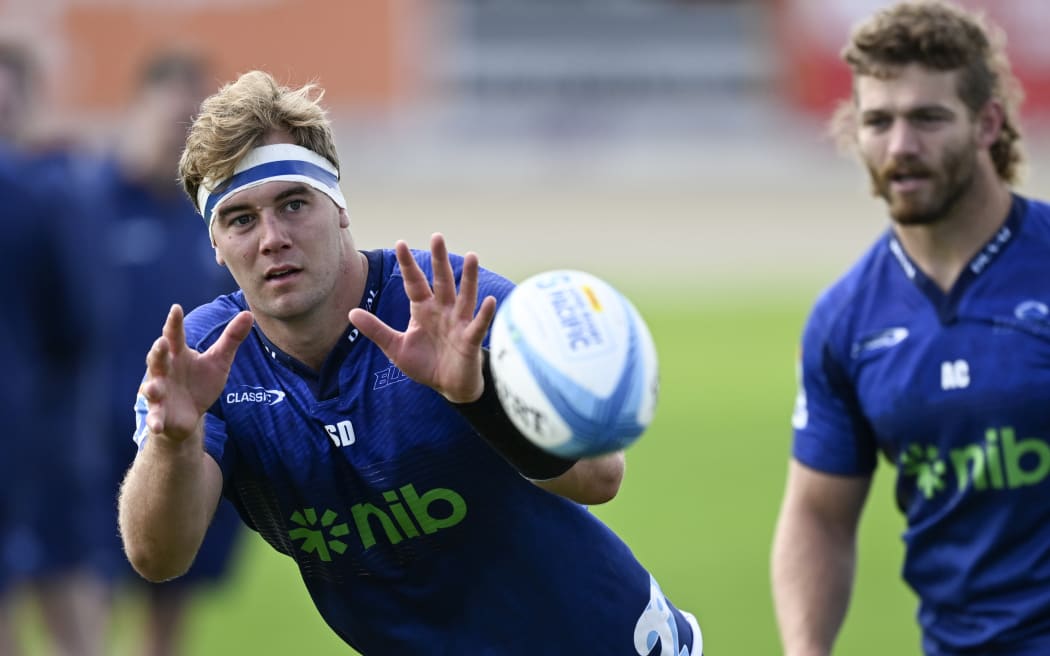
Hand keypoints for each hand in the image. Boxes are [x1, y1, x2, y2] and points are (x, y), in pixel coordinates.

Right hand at [140, 304, 253, 441]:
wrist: (190, 415)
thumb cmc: (200, 383)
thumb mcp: (219, 361)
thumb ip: (231, 338)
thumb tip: (249, 314)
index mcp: (178, 354)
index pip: (175, 335)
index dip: (174, 322)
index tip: (176, 308)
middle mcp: (164, 371)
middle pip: (158, 358)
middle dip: (158, 352)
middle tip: (162, 343)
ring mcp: (159, 392)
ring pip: (152, 387)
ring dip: (151, 387)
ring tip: (154, 388)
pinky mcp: (159, 413)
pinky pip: (155, 417)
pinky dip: (154, 420)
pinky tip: (157, 425)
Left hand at [349, 233, 496, 402]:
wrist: (449, 387)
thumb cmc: (426, 365)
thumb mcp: (396, 348)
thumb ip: (376, 330)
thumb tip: (351, 312)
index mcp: (424, 310)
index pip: (414, 282)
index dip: (408, 265)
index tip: (400, 243)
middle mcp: (443, 311)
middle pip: (442, 281)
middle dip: (439, 260)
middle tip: (437, 236)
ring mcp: (459, 323)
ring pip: (465, 296)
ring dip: (468, 278)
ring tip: (472, 256)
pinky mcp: (471, 340)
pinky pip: (478, 325)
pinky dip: (484, 313)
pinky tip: (489, 300)